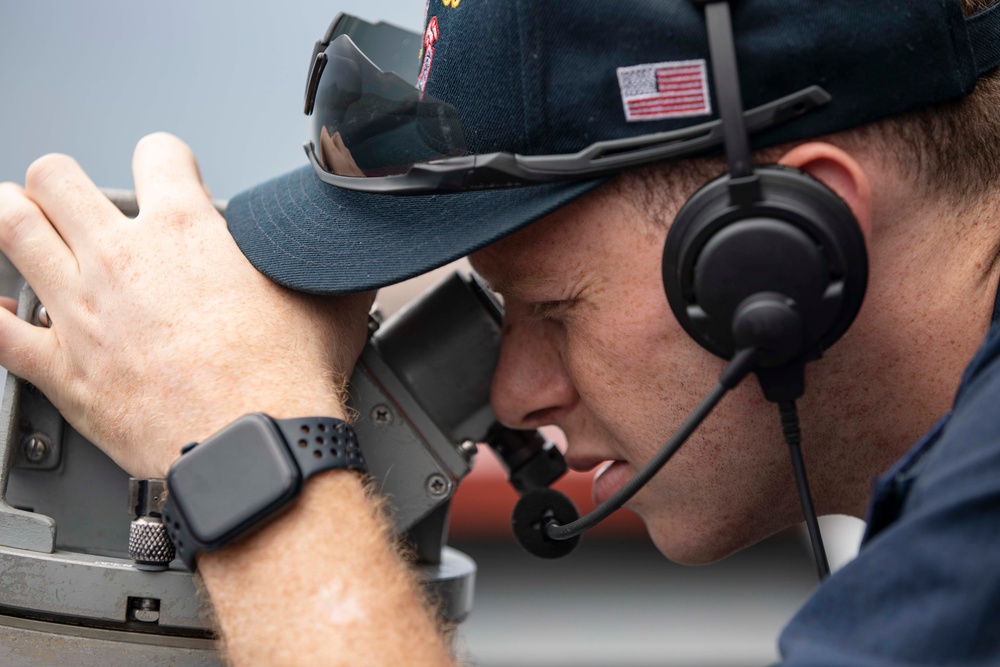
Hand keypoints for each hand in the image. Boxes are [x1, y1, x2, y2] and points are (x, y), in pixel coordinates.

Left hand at [0, 132, 371, 477]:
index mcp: (186, 231)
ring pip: (13, 230)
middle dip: (62, 182)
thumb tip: (355, 261)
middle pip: (57, 177)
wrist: (252, 447)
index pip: (158, 153)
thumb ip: (332, 272)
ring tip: (23, 222)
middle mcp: (122, 258)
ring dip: (15, 219)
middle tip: (75, 199)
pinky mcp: (61, 368)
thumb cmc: (287, 381)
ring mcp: (82, 309)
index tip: (168, 174)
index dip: (164, 158)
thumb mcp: (330, 307)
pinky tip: (0, 312)